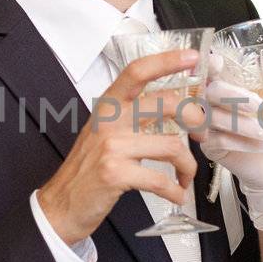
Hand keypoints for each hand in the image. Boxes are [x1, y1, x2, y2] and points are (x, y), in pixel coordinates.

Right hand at [37, 49, 205, 244]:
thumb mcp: (105, 133)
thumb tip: (176, 108)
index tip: (192, 57)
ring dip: (188, 166)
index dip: (167, 61)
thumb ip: (133, 117)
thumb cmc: (88, 168)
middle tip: (200, 134)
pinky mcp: (116, 173)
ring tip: (185, 176)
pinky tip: (176, 195)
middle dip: (195, 118)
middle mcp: (110, 121)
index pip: (138, 72)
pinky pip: (160, 180)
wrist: (62, 204)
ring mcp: (112, 147)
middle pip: (166, 102)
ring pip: (171, 146)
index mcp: (108, 106)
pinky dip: (175, 191)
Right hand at [202, 42, 262, 219]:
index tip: (219, 62)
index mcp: (228, 82)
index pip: (208, 67)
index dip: (208, 63)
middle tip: (260, 105)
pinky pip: (219, 140)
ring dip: (244, 125)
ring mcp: (206, 124)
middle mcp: (211, 100)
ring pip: (215, 118)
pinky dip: (244, 142)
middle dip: (234, 96)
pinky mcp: (209, 147)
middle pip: (210, 91)